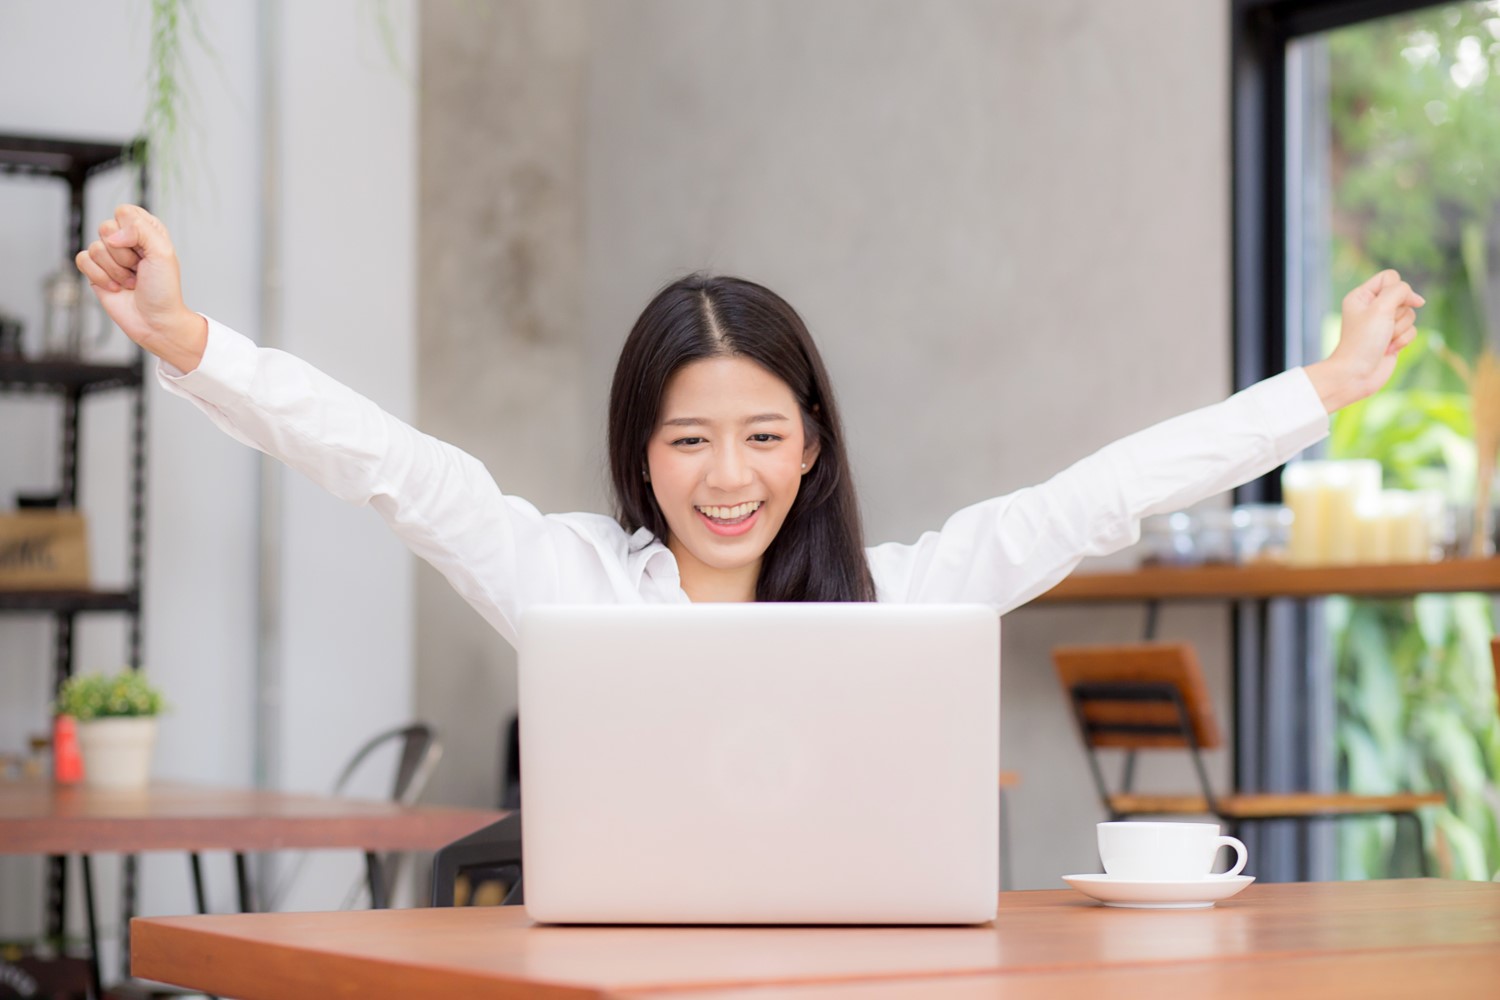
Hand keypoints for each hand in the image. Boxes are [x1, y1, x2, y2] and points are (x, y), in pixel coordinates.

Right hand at [74, 205, 206, 371]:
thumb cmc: (164, 289)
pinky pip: (82, 260)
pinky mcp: (95, 271)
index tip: (144, 249)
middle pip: (105, 228)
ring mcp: (109, 256)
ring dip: (115, 270)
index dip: (130, 230)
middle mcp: (127, 240)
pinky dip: (100, 277)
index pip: (124, 212)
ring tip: (131, 282)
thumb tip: (113, 235)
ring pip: (95, 247)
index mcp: (146, 231)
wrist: (154, 321)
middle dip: (123, 255)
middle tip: (138, 269)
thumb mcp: (163, 253)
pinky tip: (115, 287)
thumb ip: (141, 230)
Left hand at [1305, 269, 1424, 412]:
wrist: (1356, 374)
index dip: (1398, 288)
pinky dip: (1403, 340)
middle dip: (1398, 314)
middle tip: (1382, 328)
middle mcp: (1372, 307)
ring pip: (1410, 314)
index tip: (1396, 303)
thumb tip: (1417, 298)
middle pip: (1403, 297)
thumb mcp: (1380, 308)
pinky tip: (1389, 350)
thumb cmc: (1363, 341)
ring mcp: (1383, 323)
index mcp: (1361, 296)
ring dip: (1400, 329)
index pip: (1390, 277)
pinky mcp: (1392, 337)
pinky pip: (1412, 330)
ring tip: (1384, 341)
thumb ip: (1399, 292)